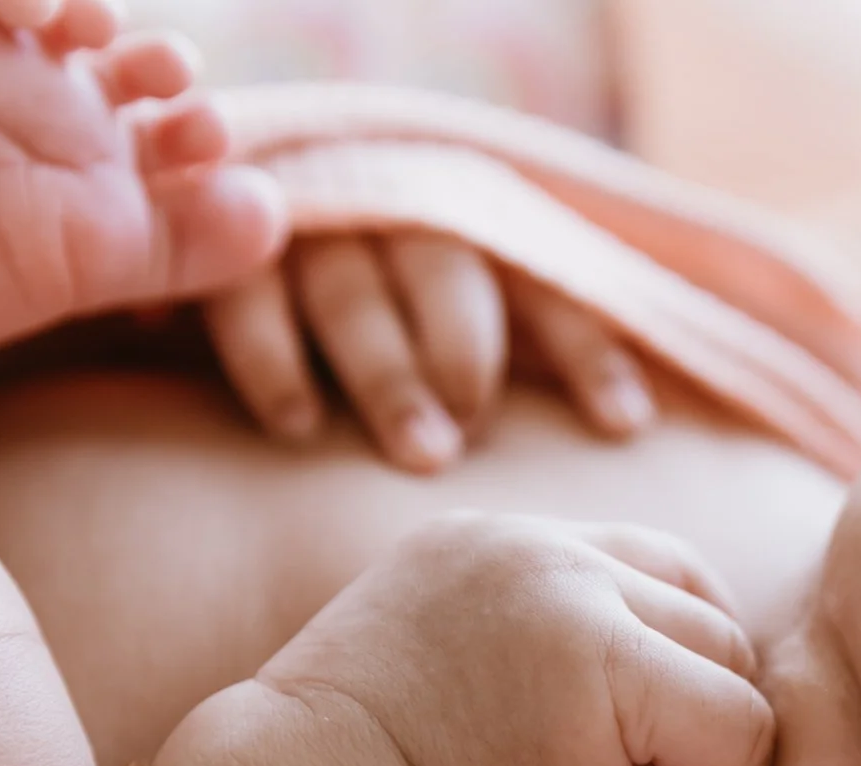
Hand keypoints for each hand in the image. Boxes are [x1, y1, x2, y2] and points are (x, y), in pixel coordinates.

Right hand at [203, 232, 658, 472]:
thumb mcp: (470, 323)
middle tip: (482, 435)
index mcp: (475, 232)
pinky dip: (274, 361)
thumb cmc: (390, 328)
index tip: (628, 426)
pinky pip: (249, 300)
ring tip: (425, 455)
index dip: (590, 352)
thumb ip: (535, 358)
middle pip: (445, 276)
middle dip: (468, 358)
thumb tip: (635, 434)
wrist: (225, 250)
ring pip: (352, 294)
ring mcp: (313, 230)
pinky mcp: (228, 255)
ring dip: (390, 376)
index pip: (547, 286)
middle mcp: (398, 215)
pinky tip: (299, 427)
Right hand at [206, 515, 766, 765]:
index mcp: (505, 542)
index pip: (659, 571)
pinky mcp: (597, 659)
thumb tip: (700, 689)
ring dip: (717, 747)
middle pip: (704, 610)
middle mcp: (540, 545)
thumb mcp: (474, 681)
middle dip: (704, 708)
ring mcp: (567, 590)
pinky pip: (736, 721)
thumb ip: (566, 652)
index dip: (685, 664)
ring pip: (729, 660)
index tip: (651, 751)